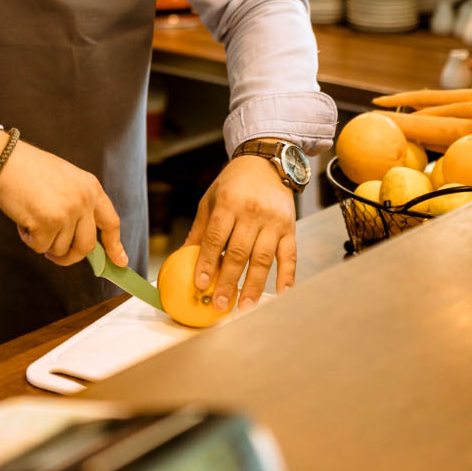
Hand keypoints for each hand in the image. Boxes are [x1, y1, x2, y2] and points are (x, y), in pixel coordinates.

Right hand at [0, 141, 126, 267]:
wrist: (4, 160)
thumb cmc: (30, 169)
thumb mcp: (66, 180)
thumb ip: (79, 205)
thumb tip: (83, 242)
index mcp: (91, 187)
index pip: (111, 222)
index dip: (115, 245)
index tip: (119, 261)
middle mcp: (83, 200)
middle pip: (86, 246)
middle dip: (70, 256)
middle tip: (54, 256)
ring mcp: (67, 212)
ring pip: (60, 249)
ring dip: (43, 241)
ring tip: (31, 218)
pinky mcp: (47, 223)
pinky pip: (40, 247)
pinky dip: (29, 239)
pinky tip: (23, 219)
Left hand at [184, 157, 296, 309]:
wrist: (266, 163)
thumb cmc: (234, 184)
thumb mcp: (211, 200)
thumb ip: (200, 229)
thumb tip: (181, 257)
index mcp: (229, 204)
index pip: (215, 237)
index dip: (206, 262)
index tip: (200, 284)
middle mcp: (252, 213)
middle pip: (239, 252)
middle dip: (229, 281)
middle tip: (220, 304)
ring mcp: (273, 221)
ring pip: (263, 258)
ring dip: (254, 285)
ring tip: (245, 307)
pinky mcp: (290, 228)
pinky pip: (289, 256)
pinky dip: (287, 276)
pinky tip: (280, 294)